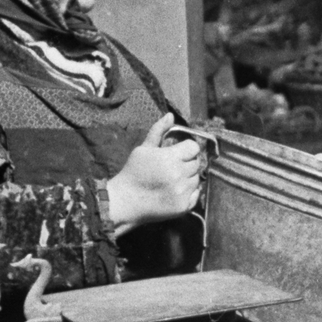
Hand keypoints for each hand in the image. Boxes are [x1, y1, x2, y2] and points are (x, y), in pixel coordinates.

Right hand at [106, 113, 204, 233]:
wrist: (125, 202)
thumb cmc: (133, 172)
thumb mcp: (143, 149)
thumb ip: (158, 131)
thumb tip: (170, 115)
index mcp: (170, 158)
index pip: (193, 147)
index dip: (186, 149)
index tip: (177, 153)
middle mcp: (178, 175)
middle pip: (196, 163)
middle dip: (186, 163)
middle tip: (172, 168)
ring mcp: (182, 192)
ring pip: (196, 179)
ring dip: (188, 178)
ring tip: (171, 180)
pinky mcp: (184, 206)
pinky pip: (196, 194)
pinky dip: (189, 192)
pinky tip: (174, 191)